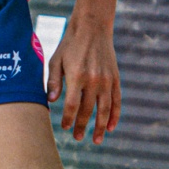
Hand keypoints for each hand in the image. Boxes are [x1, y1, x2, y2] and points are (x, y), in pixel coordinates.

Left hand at [46, 15, 120, 143]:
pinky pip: (117, 101)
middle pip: (88, 110)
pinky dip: (115, 115)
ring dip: (100, 127)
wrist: (92, 28)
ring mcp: (107, 80)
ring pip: (105, 109)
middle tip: (77, 138)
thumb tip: (51, 101)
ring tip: (96, 140)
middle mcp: (94, 80)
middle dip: (81, 126)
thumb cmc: (70, 45)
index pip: (72, 105)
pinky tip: (110, 127)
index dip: (68, 119)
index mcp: (77, 76)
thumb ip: (53, 81)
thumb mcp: (56, 60)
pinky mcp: (116, 78)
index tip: (64, 128)